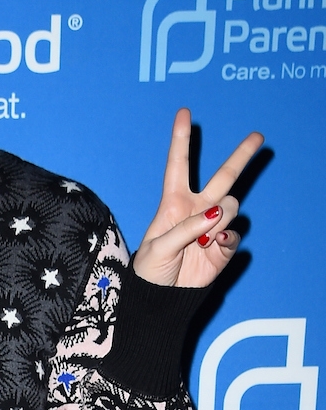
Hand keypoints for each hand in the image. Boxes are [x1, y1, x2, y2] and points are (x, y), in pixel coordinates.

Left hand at [133, 108, 263, 287]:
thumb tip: (216, 213)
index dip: (181, 139)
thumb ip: (187, 227)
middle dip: (241, 156)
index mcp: (173, 201)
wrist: (162, 297)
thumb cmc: (151, 267)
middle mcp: (196, 208)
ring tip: (199, 241)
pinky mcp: (225, 246)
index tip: (184, 112)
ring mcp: (213, 226)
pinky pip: (234, 234)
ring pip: (230, 207)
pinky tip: (211, 249)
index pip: (178, 164)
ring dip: (217, 222)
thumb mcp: (159, 246)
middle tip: (259, 136)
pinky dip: (226, 240)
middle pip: (223, 176)